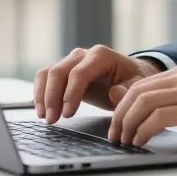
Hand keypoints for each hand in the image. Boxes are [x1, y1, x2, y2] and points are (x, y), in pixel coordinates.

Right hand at [33, 45, 162, 122]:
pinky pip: (45, 78)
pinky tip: (39, 109)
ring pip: (48, 73)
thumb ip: (128, 90)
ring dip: (42, 96)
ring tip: (45, 117)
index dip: (71, 94)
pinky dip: (39, 92)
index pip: (79, 73)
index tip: (68, 114)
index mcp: (101, 56)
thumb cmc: (133, 81)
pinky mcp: (64, 72)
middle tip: (52, 120)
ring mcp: (71, 61)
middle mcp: (83, 55)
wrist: (129, 76)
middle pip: (59, 72)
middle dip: (53, 97)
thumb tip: (114, 92)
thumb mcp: (137, 86)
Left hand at [107, 63, 176, 147]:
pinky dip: (143, 131)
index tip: (118, 124)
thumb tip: (141, 106)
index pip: (142, 83)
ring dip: (128, 124)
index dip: (123, 104)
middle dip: (120, 114)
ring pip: (143, 101)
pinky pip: (158, 117)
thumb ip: (175, 99)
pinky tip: (141, 142)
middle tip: (115, 135)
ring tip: (124, 141)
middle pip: (137, 90)